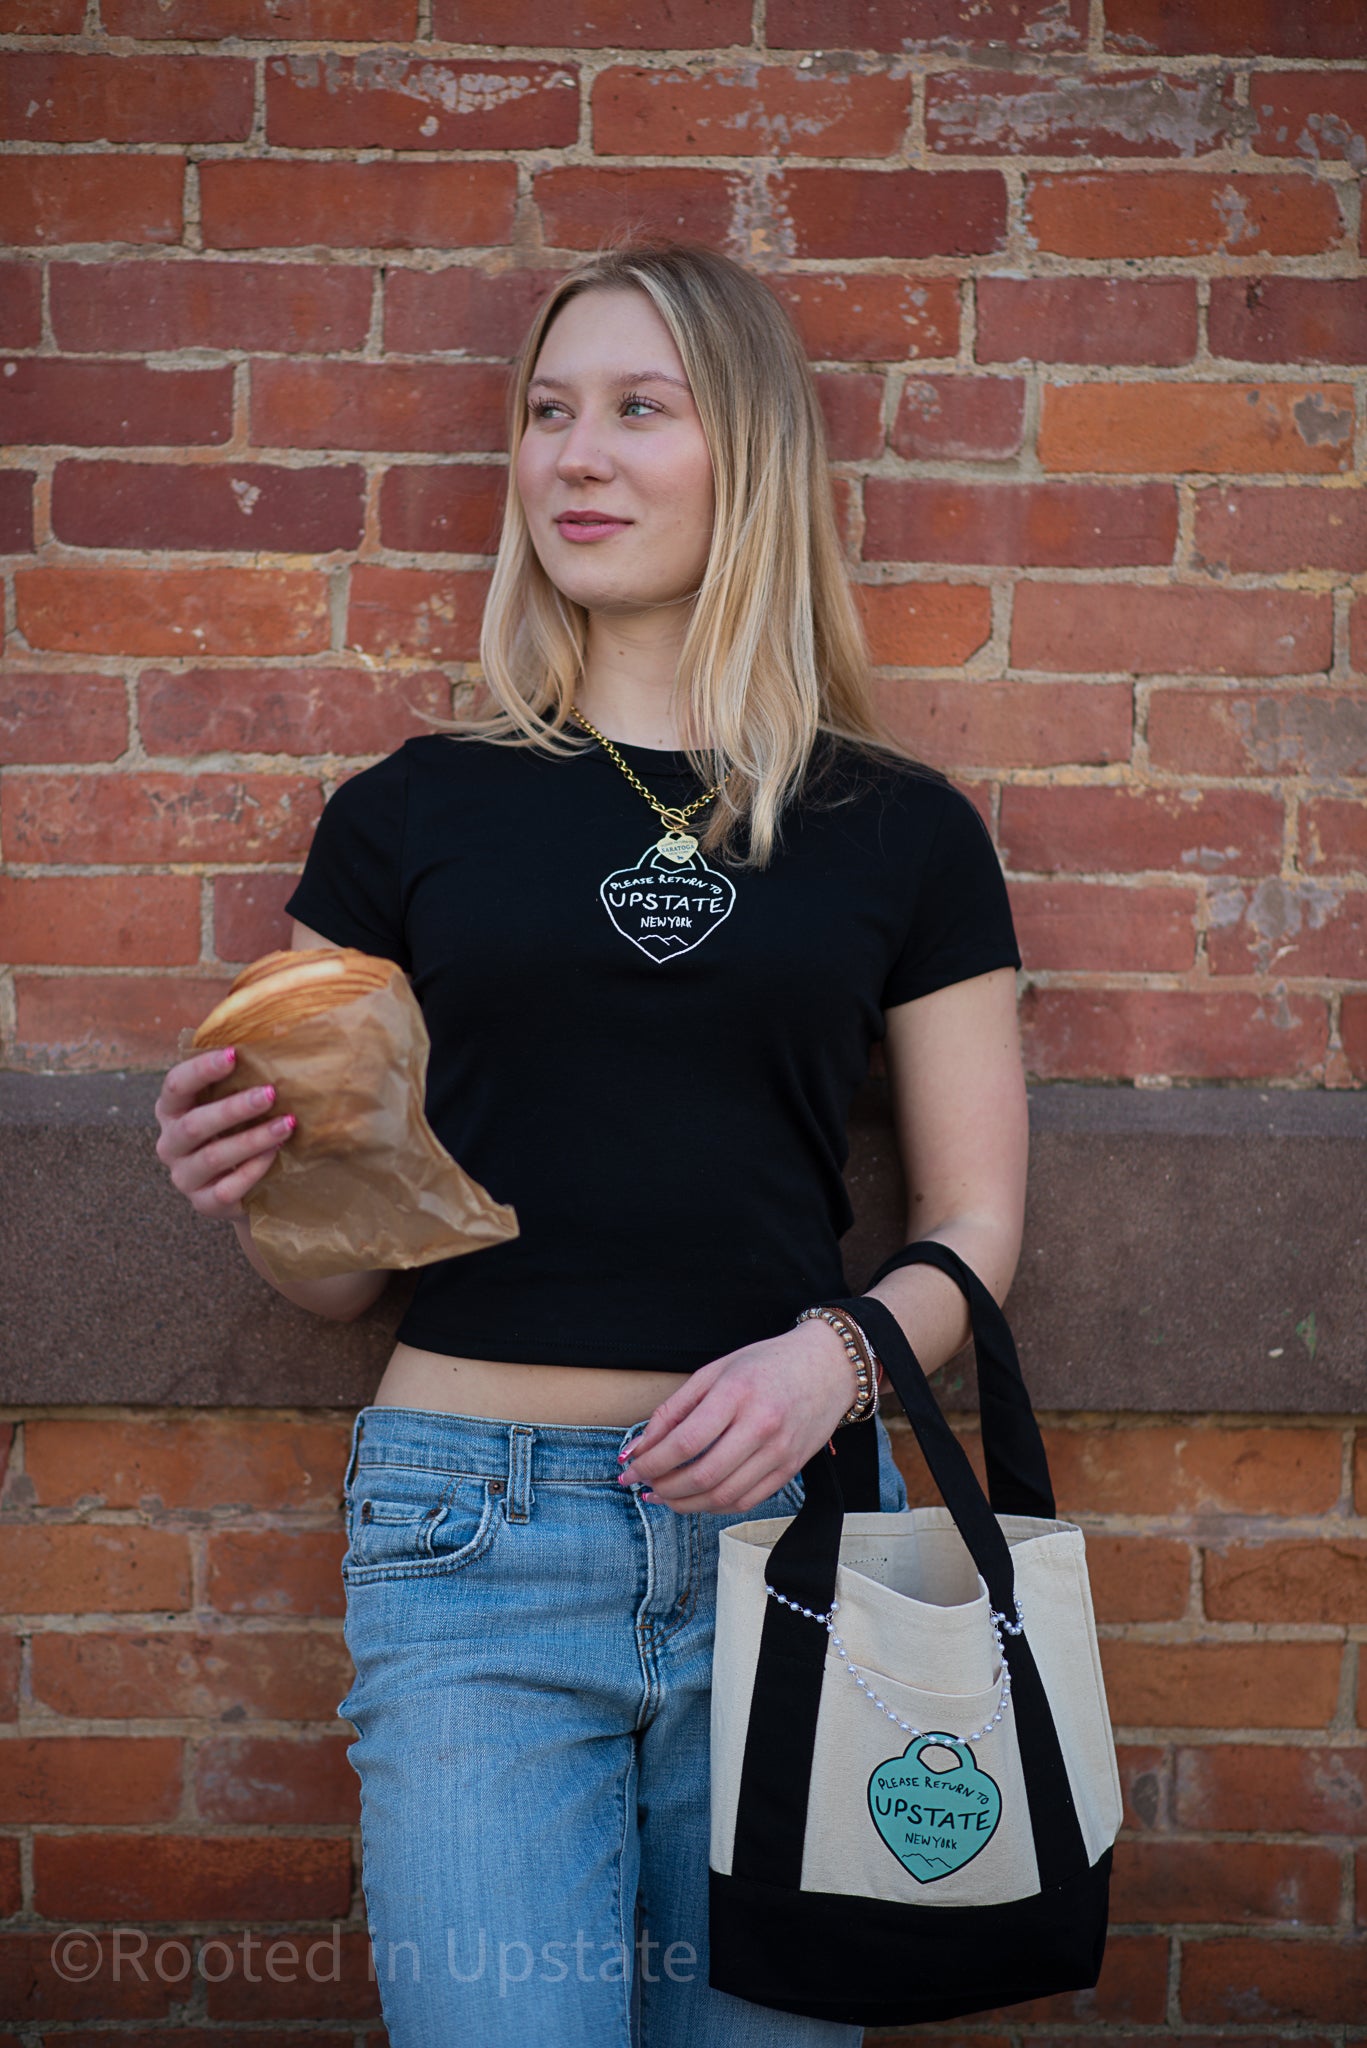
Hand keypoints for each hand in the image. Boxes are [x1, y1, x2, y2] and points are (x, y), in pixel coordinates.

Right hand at [154, 1046, 295, 1220]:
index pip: (176, 1085)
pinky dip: (252, 1171)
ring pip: (213, 1157)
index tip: (234, 1054)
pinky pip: (226, 1189)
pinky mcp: (204, 1204)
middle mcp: (170, 1143)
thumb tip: (273, 1025)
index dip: (202, 1069)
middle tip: (272, 1092)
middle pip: (195, 1124)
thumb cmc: (240, 1130)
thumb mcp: (234, 1103)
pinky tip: (276, 1157)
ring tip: (287, 1124)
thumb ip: (240, 1075)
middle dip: (235, 1107)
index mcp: (172, 1110)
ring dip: (252, 1138)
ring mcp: (184, 1176)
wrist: (248, 1187)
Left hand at [617, 1319, 858, 1513]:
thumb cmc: (767, 1364)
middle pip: (702, 1475)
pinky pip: (746, 1501)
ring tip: (664, 1496)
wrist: (830, 1367)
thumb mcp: (715, 1371)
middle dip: (663, 1487)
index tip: (630, 1468)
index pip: (684, 1442)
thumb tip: (641, 1446)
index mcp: (737, 1394)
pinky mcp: (791, 1469)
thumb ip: (675, 1409)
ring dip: (684, 1503)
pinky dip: (714, 1506)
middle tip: (643, 1486)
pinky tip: (696, 1498)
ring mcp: (779, 1452)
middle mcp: (761, 1426)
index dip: (651, 1463)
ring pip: (722, 1496)